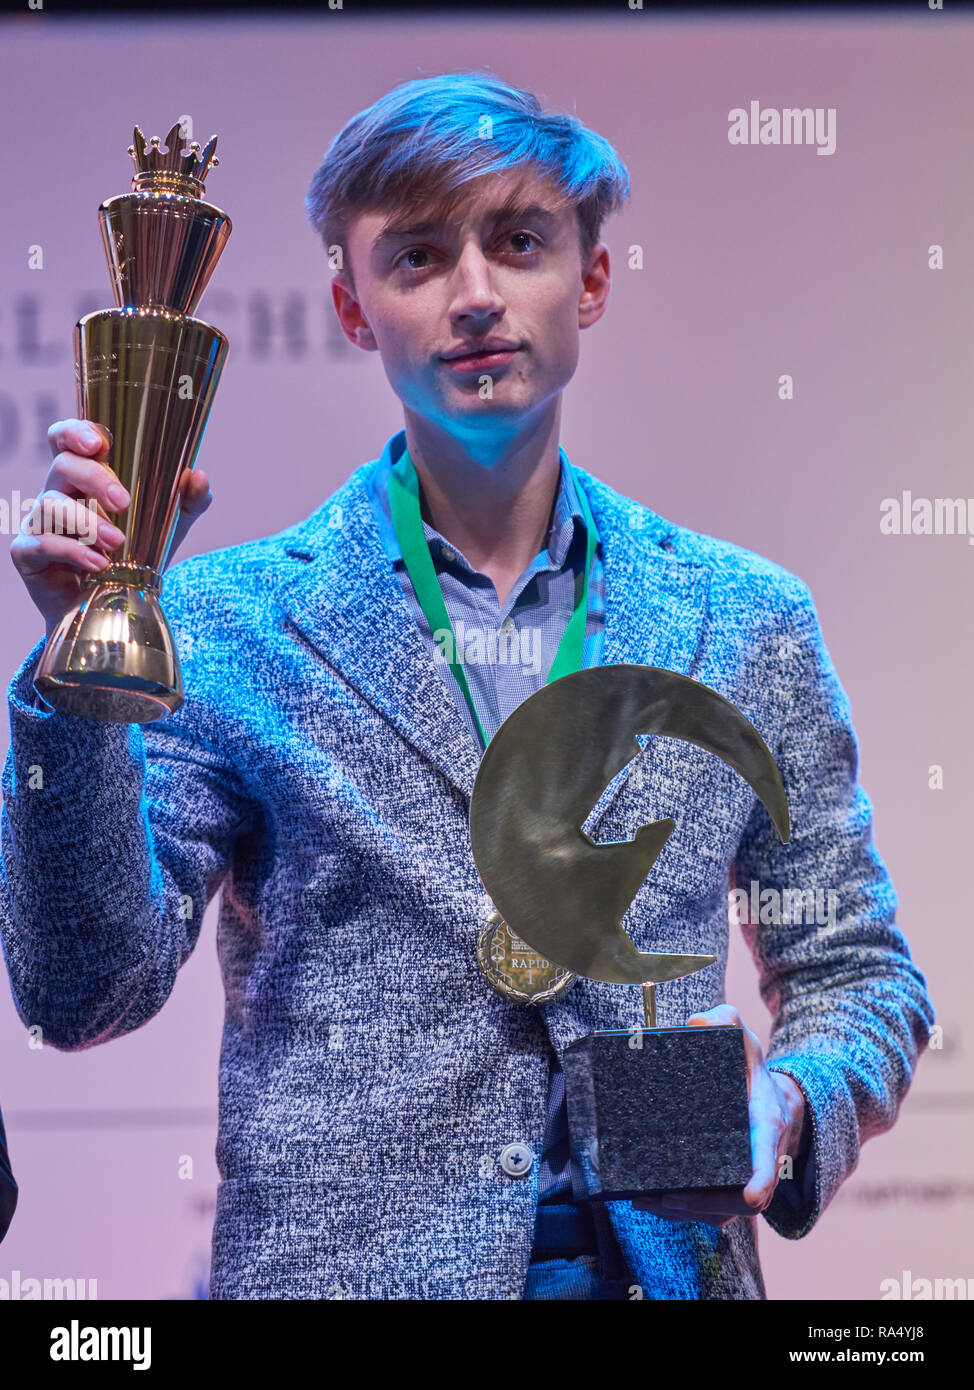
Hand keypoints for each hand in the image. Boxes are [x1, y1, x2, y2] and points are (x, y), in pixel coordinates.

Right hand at [10, 418, 211, 639]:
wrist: (113, 606)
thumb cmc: (135, 554)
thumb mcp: (169, 525)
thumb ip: (188, 500)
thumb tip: (197, 476)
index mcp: (83, 477)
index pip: (65, 440)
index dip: (74, 433)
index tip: (98, 444)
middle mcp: (56, 492)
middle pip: (62, 466)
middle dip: (93, 478)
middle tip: (124, 503)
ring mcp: (38, 521)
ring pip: (49, 504)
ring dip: (87, 522)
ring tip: (117, 542)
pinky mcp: (28, 553)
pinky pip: (42, 543)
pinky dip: (72, 552)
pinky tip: (98, 564)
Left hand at [631, 1003, 805, 1227]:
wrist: (774, 1102)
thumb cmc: (752, 1072)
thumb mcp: (744, 1041)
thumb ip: (724, 1021)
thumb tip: (694, 1021)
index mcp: (767, 1125)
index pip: (768, 1159)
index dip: (760, 1180)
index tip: (750, 1194)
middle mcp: (762, 1159)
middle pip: (742, 1200)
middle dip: (705, 1204)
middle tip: (666, 1197)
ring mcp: (748, 1179)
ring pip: (724, 1212)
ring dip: (687, 1213)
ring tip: (647, 1201)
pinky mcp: (731, 1189)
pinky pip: (713, 1212)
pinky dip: (684, 1212)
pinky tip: (650, 1202)